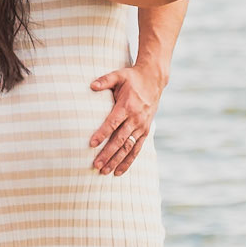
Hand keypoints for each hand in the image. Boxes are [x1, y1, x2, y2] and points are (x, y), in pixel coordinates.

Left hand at [89, 60, 163, 175]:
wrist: (154, 80)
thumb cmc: (132, 78)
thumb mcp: (119, 75)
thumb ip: (105, 80)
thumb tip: (91, 85)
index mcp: (127, 106)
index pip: (113, 123)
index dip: (102, 134)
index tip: (91, 144)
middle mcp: (136, 118)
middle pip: (120, 140)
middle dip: (107, 154)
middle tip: (95, 165)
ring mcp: (142, 127)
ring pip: (128, 148)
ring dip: (116, 161)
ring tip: (104, 171)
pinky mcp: (145, 131)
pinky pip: (137, 149)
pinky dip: (128, 162)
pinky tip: (118, 172)